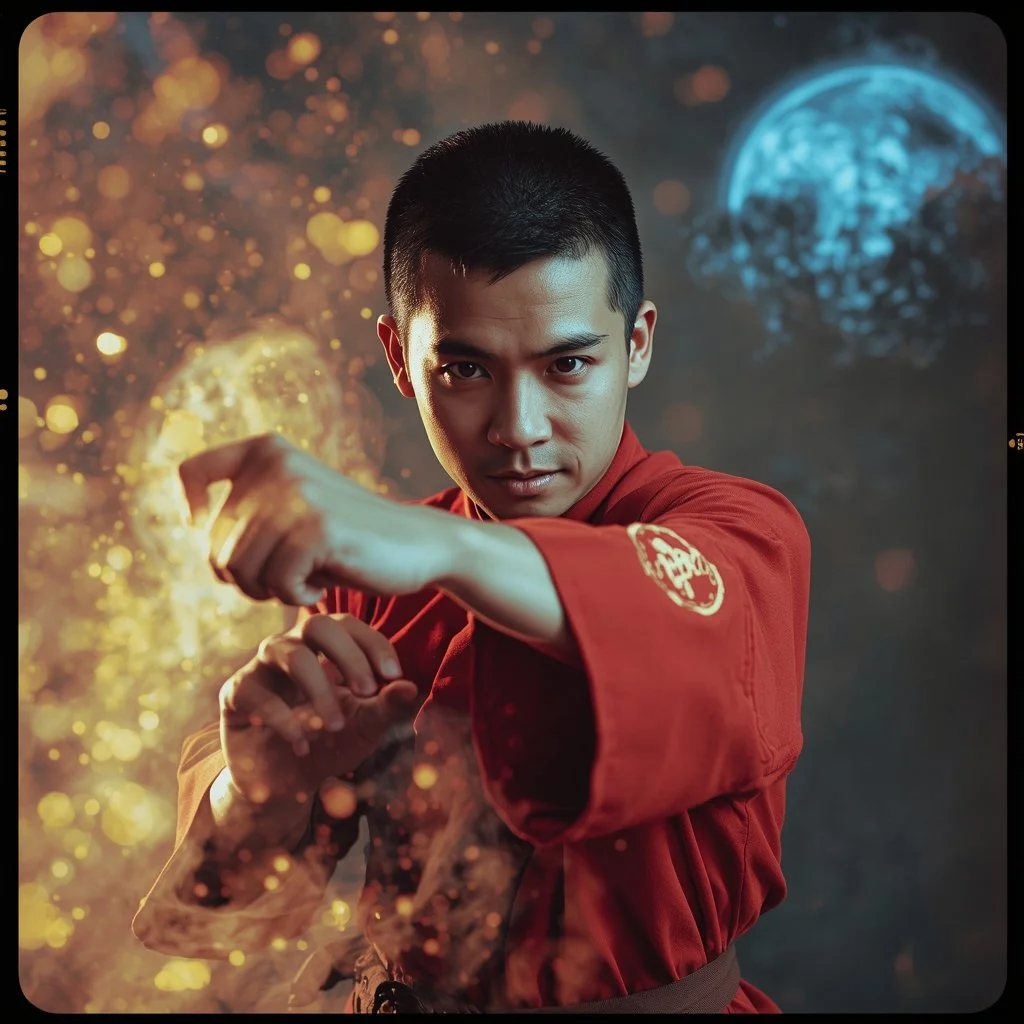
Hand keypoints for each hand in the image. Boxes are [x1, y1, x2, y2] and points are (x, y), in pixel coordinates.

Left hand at [178, 433, 462, 605]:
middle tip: (285, 578)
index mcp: (267, 451)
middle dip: (244, 577)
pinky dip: (295, 596)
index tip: (210, 530)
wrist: (418, 545)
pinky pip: (276, 582)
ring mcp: (298, 494)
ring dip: (268, 590)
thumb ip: (249, 511)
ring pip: (239, 567)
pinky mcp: (318, 528)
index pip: (191, 471)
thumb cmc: (347, 540)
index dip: (190, 507)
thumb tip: (192, 526)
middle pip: (214, 545)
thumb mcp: (291, 511)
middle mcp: (278, 464)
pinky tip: (320, 587)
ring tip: (302, 581)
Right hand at [219, 612, 420, 811]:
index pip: (348, 626)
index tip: (394, 675)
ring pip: (291, 655)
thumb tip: (411, 687)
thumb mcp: (364, 727)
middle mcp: (291, 648)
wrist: (285, 782)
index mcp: (323, 649)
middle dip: (348, 656)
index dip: (373, 643)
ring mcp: (260, 668)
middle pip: (317, 624)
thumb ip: (386, 707)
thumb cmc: (329, 743)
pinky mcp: (236, 694)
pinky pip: (259, 695)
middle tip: (367, 692)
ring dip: (321, 690)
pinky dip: (287, 723)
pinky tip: (302, 745)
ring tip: (335, 726)